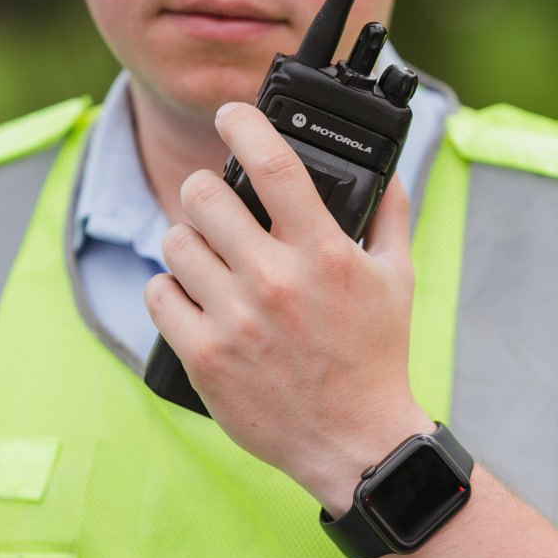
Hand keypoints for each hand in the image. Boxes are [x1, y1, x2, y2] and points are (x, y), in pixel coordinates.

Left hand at [144, 102, 433, 513]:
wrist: (355, 441)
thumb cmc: (376, 358)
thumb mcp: (398, 280)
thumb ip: (390, 216)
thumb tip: (389, 169)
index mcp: (324, 253)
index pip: (271, 162)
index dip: (242, 124)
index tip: (230, 116)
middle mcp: (275, 280)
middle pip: (204, 194)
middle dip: (208, 191)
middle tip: (219, 207)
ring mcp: (235, 320)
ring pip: (176, 241)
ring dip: (190, 242)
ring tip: (210, 259)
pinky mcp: (204, 356)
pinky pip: (158, 294)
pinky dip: (171, 290)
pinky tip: (196, 299)